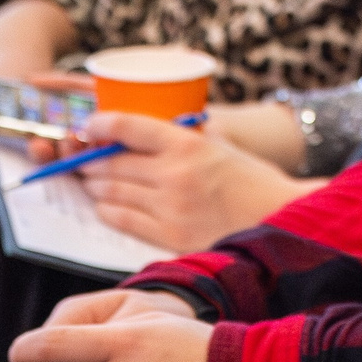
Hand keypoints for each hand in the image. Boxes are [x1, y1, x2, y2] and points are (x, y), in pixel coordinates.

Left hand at [73, 110, 323, 252]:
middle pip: (111, 162)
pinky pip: (124, 221)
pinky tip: (106, 205)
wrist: (281, 220)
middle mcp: (175, 174)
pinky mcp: (171, 237)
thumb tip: (135, 133)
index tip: (88, 126)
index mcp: (188, 144)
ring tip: (92, 181)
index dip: (99, 124)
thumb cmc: (252, 180)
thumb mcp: (218, 144)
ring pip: (112, 193)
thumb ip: (180, 137)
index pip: (128, 126)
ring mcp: (171, 208)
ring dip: (95, 186)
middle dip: (89, 160)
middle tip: (81, 157)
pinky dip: (108, 211)